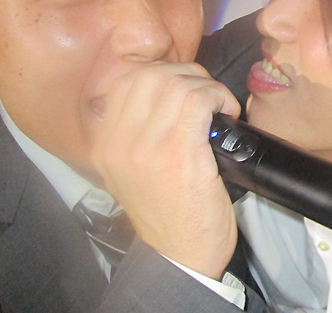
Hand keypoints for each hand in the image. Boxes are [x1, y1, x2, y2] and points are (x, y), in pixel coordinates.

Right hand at [90, 63, 240, 279]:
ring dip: (207, 86)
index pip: (126, 83)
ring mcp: (148, 149)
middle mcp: (119, 144)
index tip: (184, 88)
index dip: (162, 74)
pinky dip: (218, 97)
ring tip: (219, 106)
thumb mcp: (132, 172)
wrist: (180, 257)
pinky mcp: (180, 156)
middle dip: (187, 74)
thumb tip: (166, 93)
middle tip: (206, 94)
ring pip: (178, 84)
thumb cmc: (167, 214)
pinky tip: (226, 112)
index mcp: (105, 146)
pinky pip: (199, 102)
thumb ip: (136, 133)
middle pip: (152, 76)